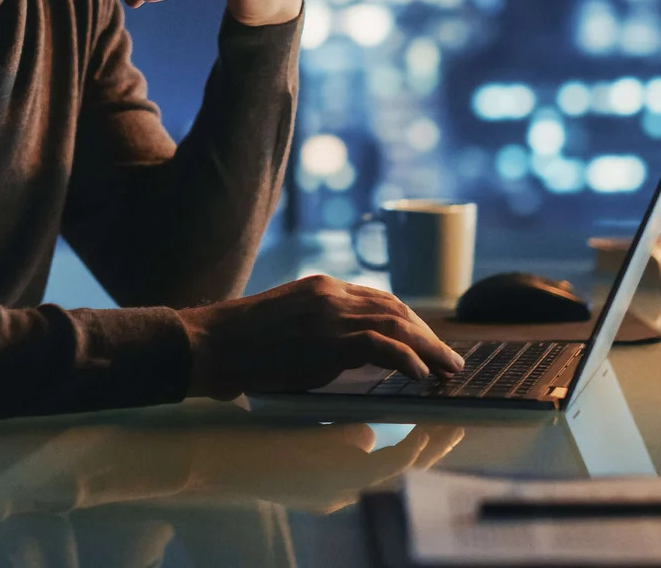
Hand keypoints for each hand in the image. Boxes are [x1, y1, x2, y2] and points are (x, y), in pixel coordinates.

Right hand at [176, 275, 464, 398]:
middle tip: (448, 357)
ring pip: (397, 324)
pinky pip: (382, 346)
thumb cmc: (240, 344)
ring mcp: (332, 313)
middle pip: (395, 308)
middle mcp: (332, 293)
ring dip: (429, 347)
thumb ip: (318, 335)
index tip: (424, 339)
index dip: (407, 320)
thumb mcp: (286, 327)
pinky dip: (407, 358)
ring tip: (448, 368)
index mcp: (322, 287)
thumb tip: (344, 362)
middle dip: (426, 333)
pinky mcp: (329, 337)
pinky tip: (421, 374)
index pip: (378, 298)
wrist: (212, 342)